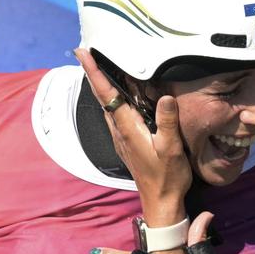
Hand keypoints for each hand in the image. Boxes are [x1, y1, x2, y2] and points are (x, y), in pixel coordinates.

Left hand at [74, 48, 189, 225]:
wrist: (161, 202)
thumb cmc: (167, 177)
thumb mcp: (171, 149)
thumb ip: (167, 122)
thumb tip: (165, 96)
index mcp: (128, 128)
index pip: (107, 94)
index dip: (94, 72)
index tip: (82, 53)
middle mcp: (120, 131)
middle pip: (102, 96)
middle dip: (93, 73)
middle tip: (85, 52)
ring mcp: (121, 137)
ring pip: (107, 105)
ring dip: (101, 85)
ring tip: (98, 66)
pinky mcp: (127, 142)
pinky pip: (115, 114)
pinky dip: (112, 98)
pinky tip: (119, 94)